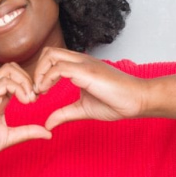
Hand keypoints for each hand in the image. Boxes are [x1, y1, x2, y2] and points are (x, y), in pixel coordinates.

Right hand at [0, 62, 52, 166]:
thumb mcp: (9, 137)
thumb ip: (27, 132)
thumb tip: (48, 133)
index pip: (15, 77)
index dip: (30, 84)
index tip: (37, 100)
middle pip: (12, 67)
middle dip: (29, 79)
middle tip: (36, 98)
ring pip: (9, 69)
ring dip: (26, 82)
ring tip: (30, 100)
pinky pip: (4, 83)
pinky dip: (19, 89)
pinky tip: (25, 102)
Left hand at [33, 47, 148, 129]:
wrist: (138, 100)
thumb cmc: (116, 102)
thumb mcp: (83, 109)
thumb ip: (64, 114)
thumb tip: (47, 124)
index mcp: (79, 66)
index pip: (52, 58)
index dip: (40, 73)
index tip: (38, 93)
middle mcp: (80, 61)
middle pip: (48, 52)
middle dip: (36, 70)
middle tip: (36, 91)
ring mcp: (83, 64)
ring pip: (51, 55)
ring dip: (39, 73)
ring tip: (39, 92)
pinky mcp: (86, 71)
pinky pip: (59, 68)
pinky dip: (47, 79)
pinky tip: (45, 92)